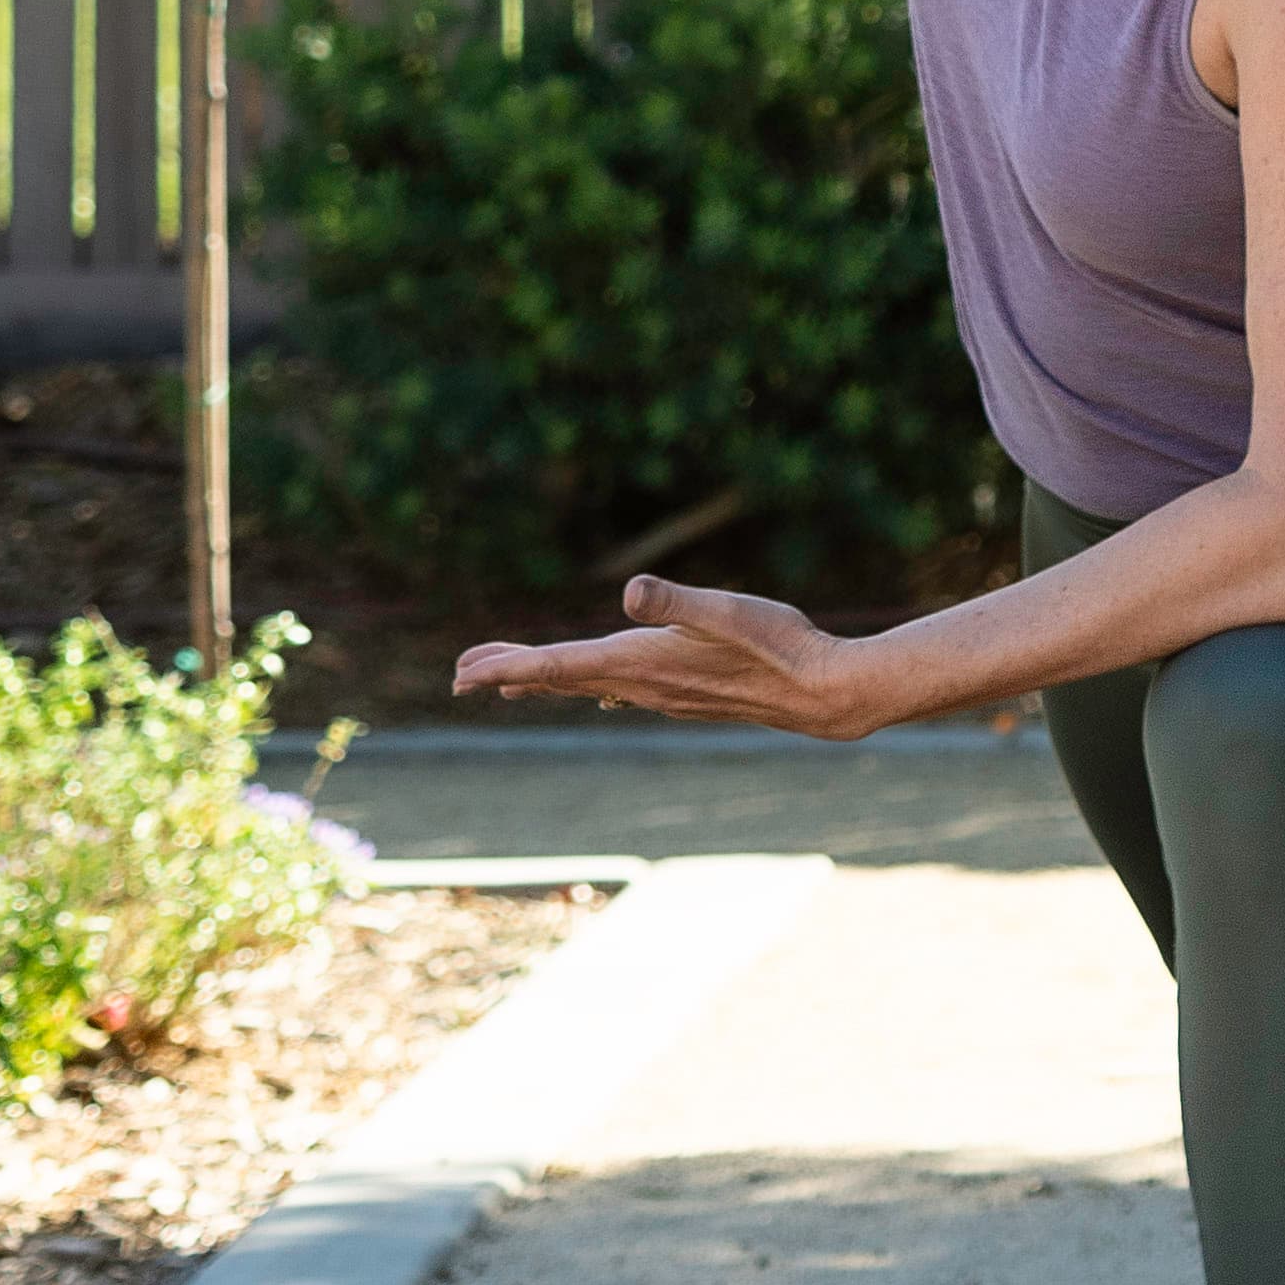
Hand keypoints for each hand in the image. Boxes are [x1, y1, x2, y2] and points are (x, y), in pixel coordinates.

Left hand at [452, 574, 881, 739]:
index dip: (509, 668)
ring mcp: (664, 693)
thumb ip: (678, 601)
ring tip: (506, 679)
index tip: (463, 677)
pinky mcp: (684, 692)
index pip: (562, 666)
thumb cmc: (783, 646)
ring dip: (543, 681)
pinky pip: (619, 690)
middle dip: (510, 676)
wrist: (825, 695)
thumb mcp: (729, 610)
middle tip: (459, 678)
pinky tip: (593, 690)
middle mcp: (646, 684)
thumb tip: (630, 590)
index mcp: (645, 661)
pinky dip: (587, 685)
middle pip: (562, 680)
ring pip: (587, 687)